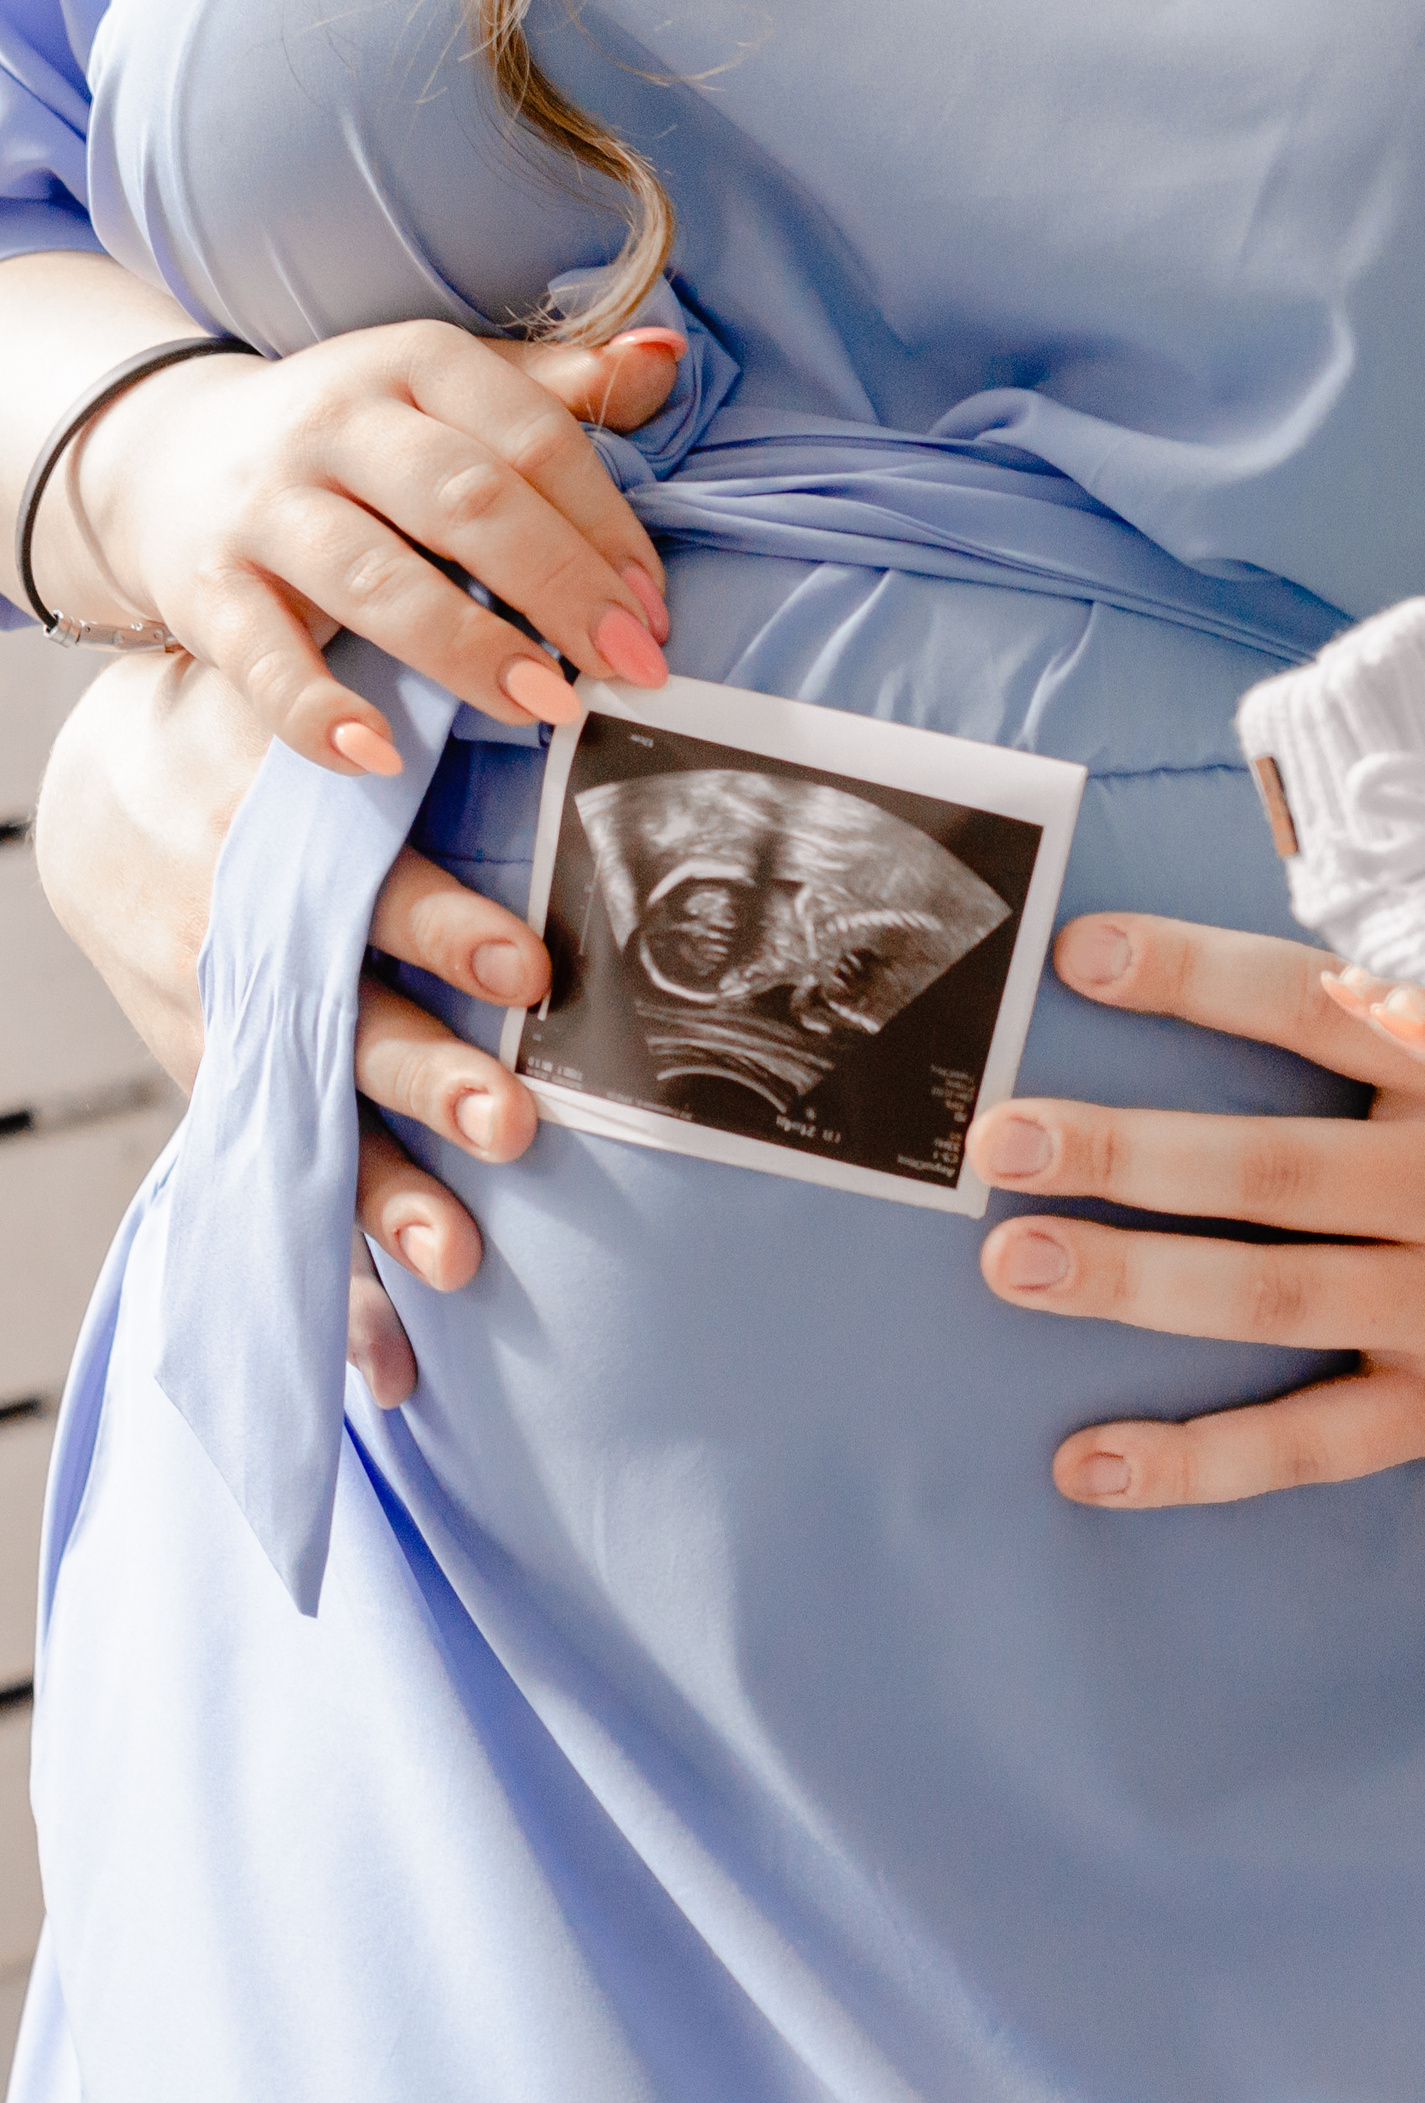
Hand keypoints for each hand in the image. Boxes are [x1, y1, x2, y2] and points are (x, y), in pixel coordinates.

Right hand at [32, 264, 679, 775]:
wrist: (172, 454)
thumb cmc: (363, 439)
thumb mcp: (454, 392)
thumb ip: (559, 387)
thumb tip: (662, 355)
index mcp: (417, 366)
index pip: (532, 440)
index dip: (606, 529)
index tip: (654, 613)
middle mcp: (336, 424)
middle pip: (465, 501)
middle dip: (561, 587)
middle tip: (631, 667)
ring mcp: (266, 505)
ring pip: (375, 578)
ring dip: (469, 650)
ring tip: (547, 708)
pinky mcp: (208, 586)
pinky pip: (264, 658)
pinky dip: (317, 712)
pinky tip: (378, 755)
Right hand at [39, 649, 547, 1409]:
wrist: (115, 786)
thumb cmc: (272, 745)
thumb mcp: (328, 713)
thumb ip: (421, 722)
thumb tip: (564, 680)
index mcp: (286, 849)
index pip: (369, 891)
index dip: (442, 929)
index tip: (526, 967)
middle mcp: (248, 953)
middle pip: (344, 1023)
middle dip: (429, 1078)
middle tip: (516, 1124)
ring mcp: (228, 1038)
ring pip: (310, 1126)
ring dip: (382, 1200)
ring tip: (463, 1258)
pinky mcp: (221, 1098)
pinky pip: (277, 1202)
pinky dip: (330, 1288)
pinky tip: (391, 1373)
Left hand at [966, 915, 1424, 1526]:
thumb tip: (1295, 968)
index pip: (1318, 1004)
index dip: (1197, 975)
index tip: (1079, 954)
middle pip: (1266, 1164)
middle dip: (1123, 1150)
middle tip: (994, 1141)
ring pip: (1271, 1295)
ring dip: (1133, 1283)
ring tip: (1012, 1266)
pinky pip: (1311, 1441)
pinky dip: (1198, 1459)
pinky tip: (1087, 1463)